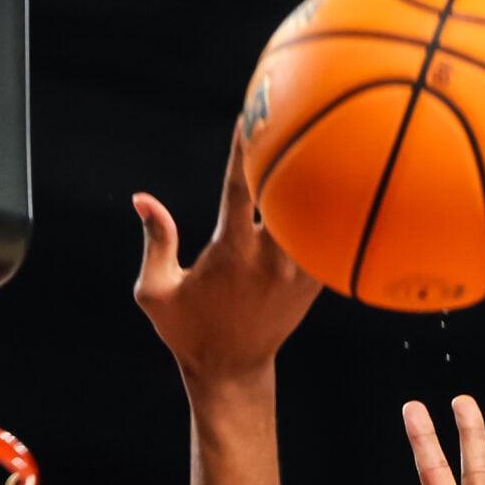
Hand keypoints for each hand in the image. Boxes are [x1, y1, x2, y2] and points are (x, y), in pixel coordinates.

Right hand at [133, 124, 320, 385]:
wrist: (233, 370)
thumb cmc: (188, 330)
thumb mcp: (155, 292)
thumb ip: (155, 241)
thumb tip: (143, 199)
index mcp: (231, 253)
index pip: (238, 190)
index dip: (243, 151)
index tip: (247, 117)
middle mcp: (270, 259)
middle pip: (290, 195)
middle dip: (293, 156)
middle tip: (298, 115)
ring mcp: (298, 272)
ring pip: (316, 216)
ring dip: (320, 180)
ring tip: (331, 138)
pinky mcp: (314, 283)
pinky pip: (329, 240)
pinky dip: (333, 213)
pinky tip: (342, 182)